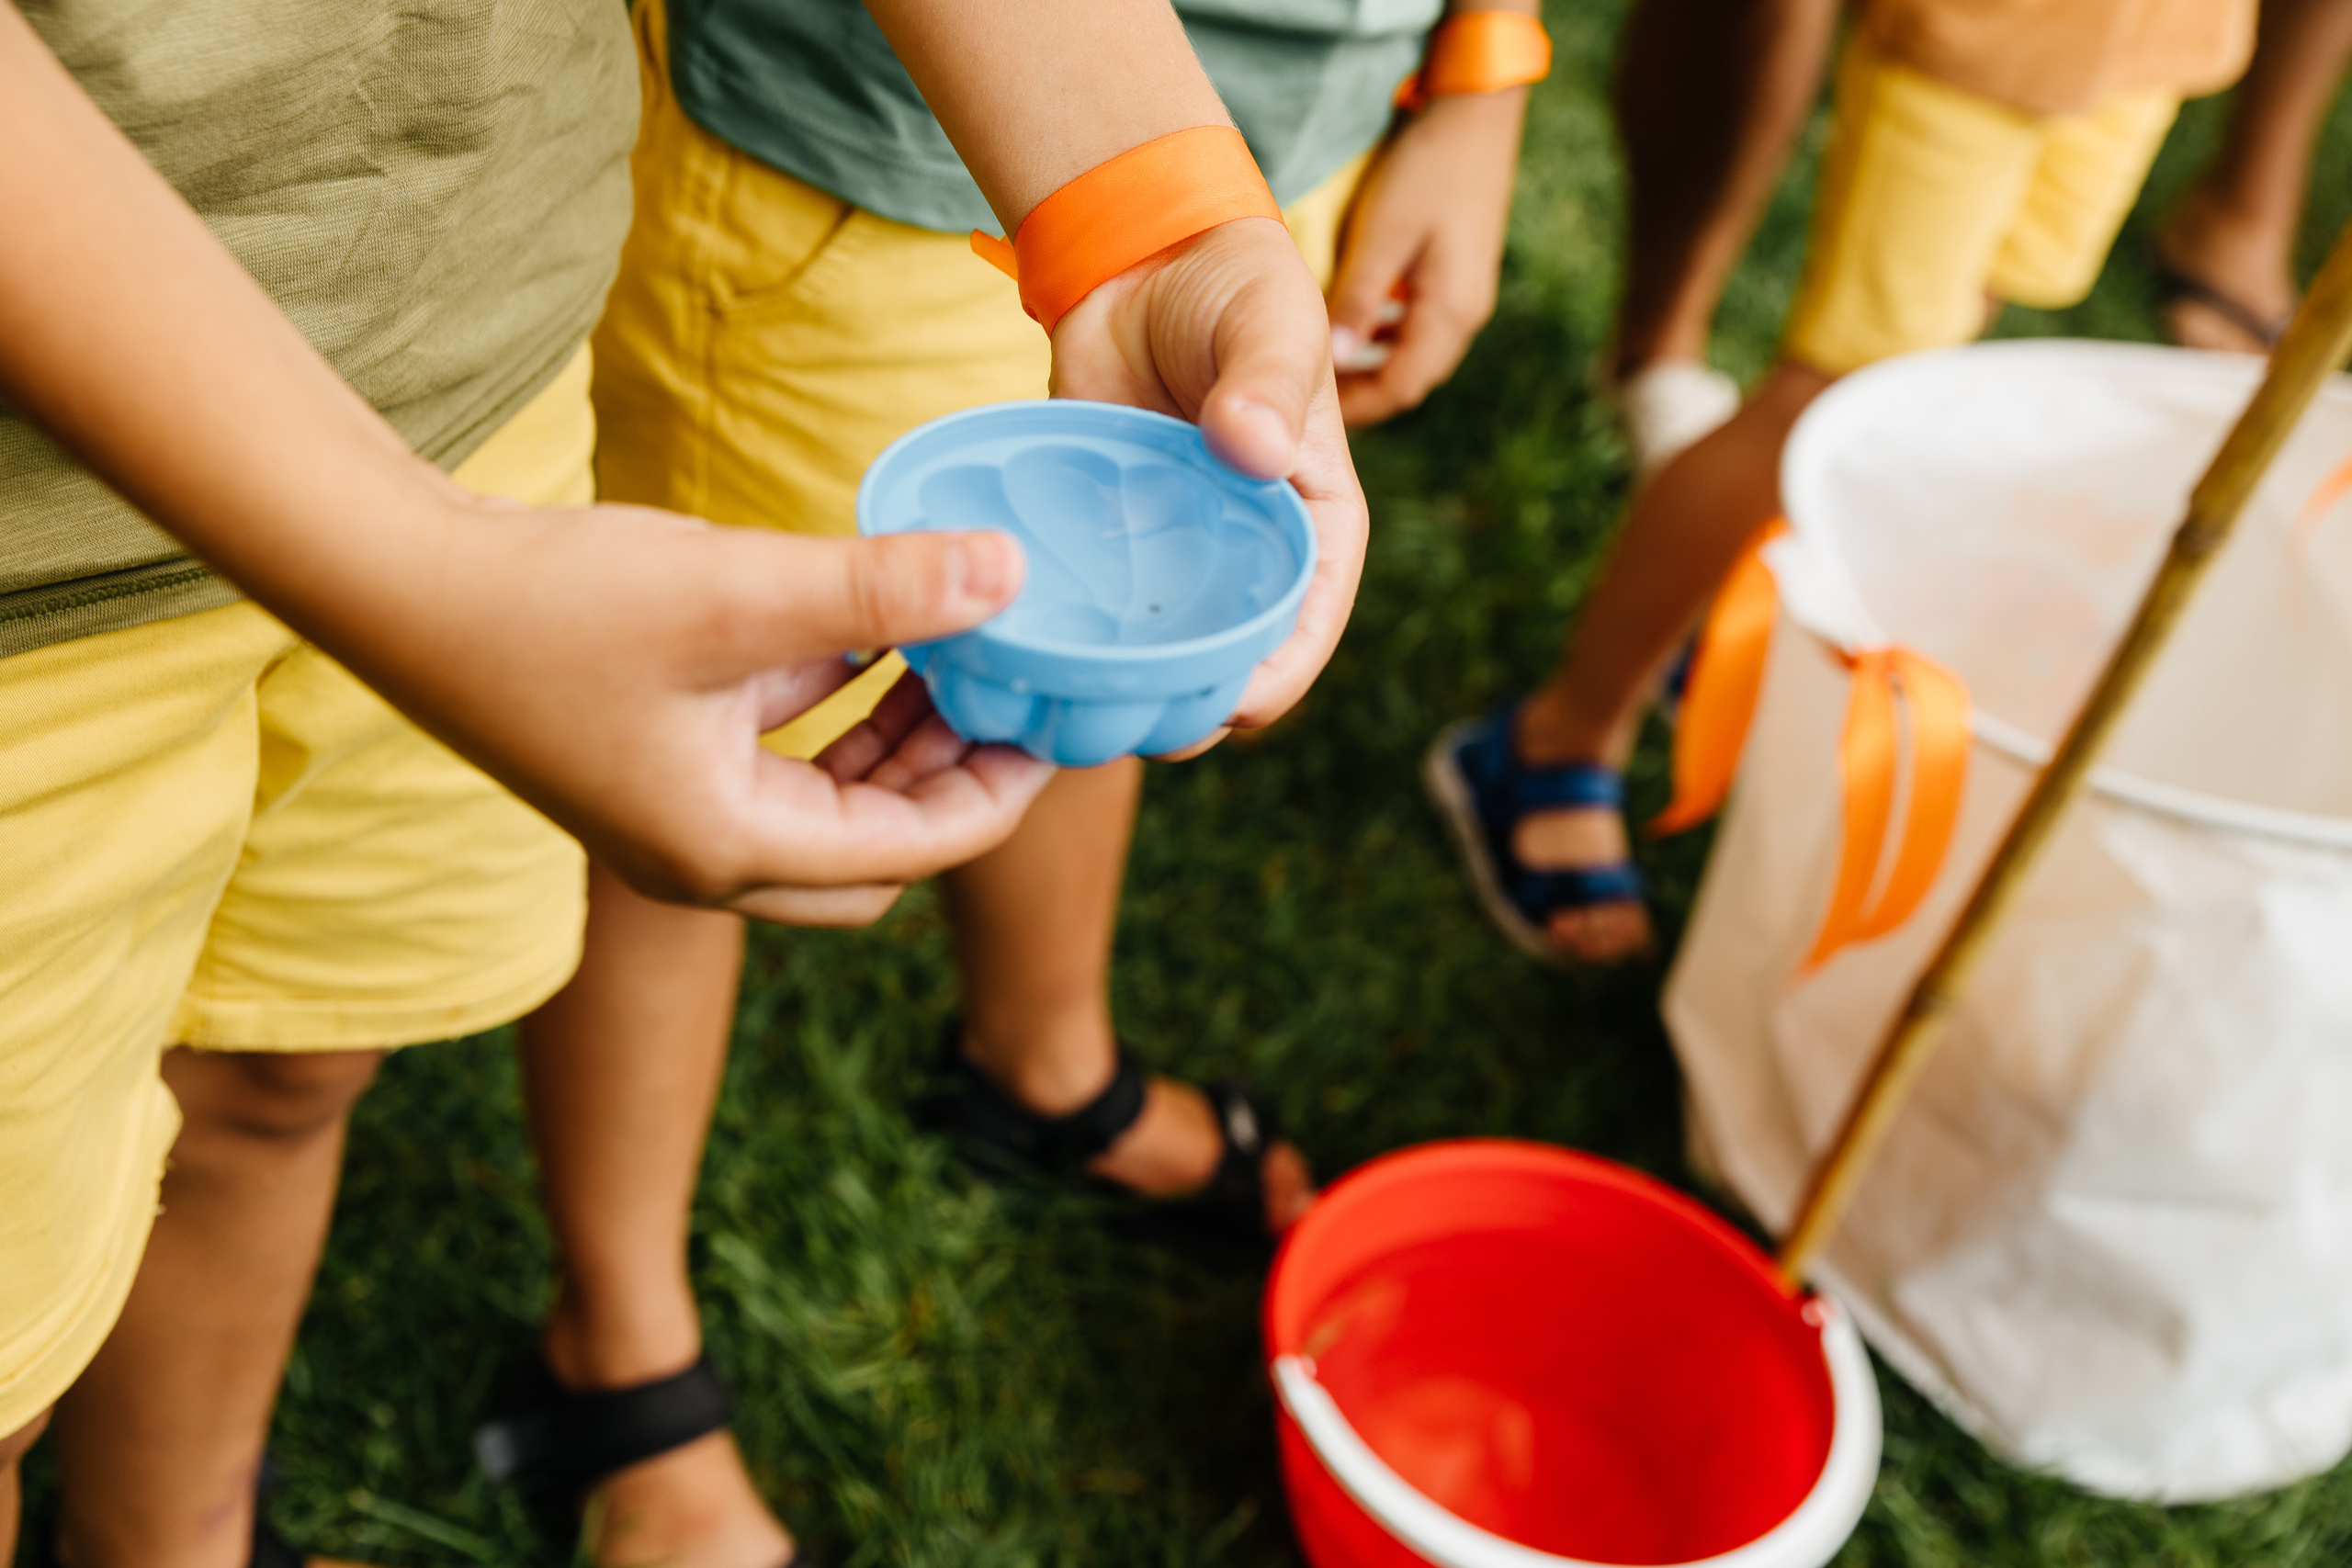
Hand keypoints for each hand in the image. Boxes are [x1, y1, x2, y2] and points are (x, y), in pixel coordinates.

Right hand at [347, 494, 1056, 924]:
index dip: (1000, 788)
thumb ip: (883, 590)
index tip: (1060, 719)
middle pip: (877, 852)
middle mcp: (704, 854)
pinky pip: (778, 755)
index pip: (913, 849)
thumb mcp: (738, 594)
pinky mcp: (651, 756)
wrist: (390, 580)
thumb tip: (1013, 572)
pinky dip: (835, 708)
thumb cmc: (552, 602)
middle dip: (952, 782)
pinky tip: (872, 632)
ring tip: (959, 655)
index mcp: (728, 850)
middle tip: (1012, 699)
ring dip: (896, 743)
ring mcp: (673, 811)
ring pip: (830, 806)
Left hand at [1048, 216, 1368, 745]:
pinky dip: (1064, 639)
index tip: (1225, 709)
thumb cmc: (1235, 287)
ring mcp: (1173, 559)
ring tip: (1067, 709)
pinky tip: (1022, 655)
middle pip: (1223, 664)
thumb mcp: (1272, 324)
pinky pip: (1089, 610)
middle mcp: (1244, 561)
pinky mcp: (1107, 544)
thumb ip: (1266, 384)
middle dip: (1182, 706)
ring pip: (1151, 653)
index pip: (1304, 628)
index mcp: (1312, 528)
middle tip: (1124, 723)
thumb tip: (1254, 449)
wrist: (1146, 255)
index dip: (1271, 680)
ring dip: (1115, 687)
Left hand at [1327, 87, 1526, 425]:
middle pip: (1410, 378)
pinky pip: (1418, 323)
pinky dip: (1384, 334)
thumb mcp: (1382, 234)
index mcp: (1451, 313)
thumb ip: (1358, 299)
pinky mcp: (1458, 273)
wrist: (1474, 112)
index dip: (1355, 410)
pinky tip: (1355, 321)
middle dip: (1361, 393)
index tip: (1310, 414)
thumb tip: (1334, 358)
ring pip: (1413, 352)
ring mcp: (1466, 294)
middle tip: (1311, 396)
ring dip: (1372, 364)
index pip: (1400, 389)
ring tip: (1326, 364)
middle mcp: (1465, 314)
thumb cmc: (1426, 169)